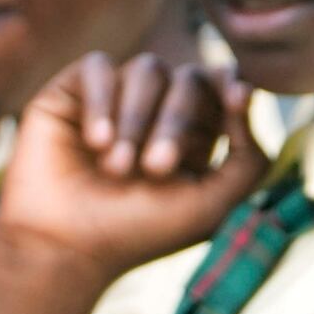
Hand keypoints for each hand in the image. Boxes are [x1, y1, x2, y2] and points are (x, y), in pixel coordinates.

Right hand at [0, 54, 259, 313]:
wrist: (64, 247)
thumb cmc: (138, 232)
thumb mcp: (212, 206)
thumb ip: (249, 159)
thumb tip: (246, 96)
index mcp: (194, 135)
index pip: (221, 87)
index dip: (232, 82)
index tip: (238, 96)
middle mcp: (156, 111)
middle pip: (188, 78)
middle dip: (177, 120)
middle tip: (155, 168)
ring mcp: (113, 99)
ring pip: (146, 69)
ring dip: (138, 119)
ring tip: (116, 168)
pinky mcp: (70, 93)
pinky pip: (97, 66)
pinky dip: (103, 101)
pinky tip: (94, 142)